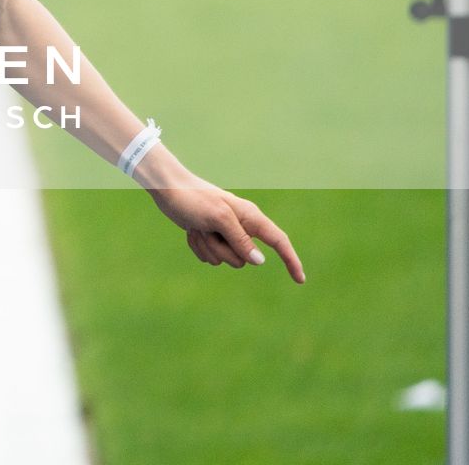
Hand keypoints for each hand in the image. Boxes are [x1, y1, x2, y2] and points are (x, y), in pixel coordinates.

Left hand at [150, 179, 305, 282]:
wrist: (167, 189)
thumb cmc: (193, 199)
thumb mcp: (219, 219)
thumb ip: (240, 240)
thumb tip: (260, 261)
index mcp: (250, 217)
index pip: (278, 241)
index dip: (291, 261)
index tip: (300, 280)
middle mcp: (241, 226)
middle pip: (244, 259)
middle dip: (223, 250)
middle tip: (208, 229)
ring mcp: (225, 234)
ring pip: (225, 260)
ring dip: (208, 247)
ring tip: (198, 227)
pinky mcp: (210, 238)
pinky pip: (209, 258)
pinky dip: (198, 247)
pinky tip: (191, 231)